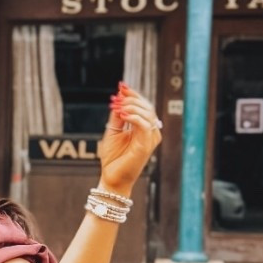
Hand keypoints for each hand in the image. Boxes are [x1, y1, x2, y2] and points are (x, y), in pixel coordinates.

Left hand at [95, 82, 161, 197]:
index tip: (122, 86)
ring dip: (132, 106)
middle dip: (132, 99)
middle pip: (147, 107)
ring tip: (118, 106)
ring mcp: (150, 139)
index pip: (144, 106)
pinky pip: (145, 125)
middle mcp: (151, 132)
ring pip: (148, 114)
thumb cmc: (113, 157)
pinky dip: (134, 117)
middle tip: (117, 98)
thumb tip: (119, 96)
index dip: (134, 94)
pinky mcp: (146, 146)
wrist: (111, 177)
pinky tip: (122, 114)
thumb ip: (117, 115)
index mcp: (144, 128)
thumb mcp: (113, 130)